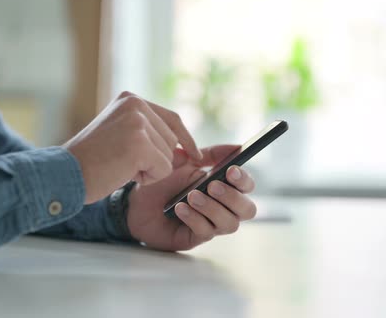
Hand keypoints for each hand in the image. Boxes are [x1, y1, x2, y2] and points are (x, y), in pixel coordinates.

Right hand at [64, 92, 202, 203]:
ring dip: (150, 170)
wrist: (64, 174)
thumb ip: (152, 139)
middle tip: (123, 163)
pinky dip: (148, 178)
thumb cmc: (91, 162)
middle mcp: (136, 104)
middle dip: (156, 159)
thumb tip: (189, 153)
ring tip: (120, 166)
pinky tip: (123, 173)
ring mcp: (138, 122)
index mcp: (130, 99)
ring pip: (169, 156)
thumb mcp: (123, 140)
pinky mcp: (140, 142)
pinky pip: (164, 168)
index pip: (171, 119)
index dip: (185, 140)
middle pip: (172, 139)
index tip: (196, 155)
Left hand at [127, 145, 256, 250]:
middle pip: (247, 210)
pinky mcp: (196, 238)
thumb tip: (237, 147)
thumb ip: (211, 154)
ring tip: (191, 196)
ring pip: (229, 224)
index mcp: (225, 188)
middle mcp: (224, 208)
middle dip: (232, 197)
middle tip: (212, 186)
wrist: (138, 201)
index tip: (231, 171)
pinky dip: (194, 218)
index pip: (247, 186)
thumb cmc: (165, 181)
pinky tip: (180, 208)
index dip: (244, 180)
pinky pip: (205, 232)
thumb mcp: (187, 161)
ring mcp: (212, 225)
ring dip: (212, 208)